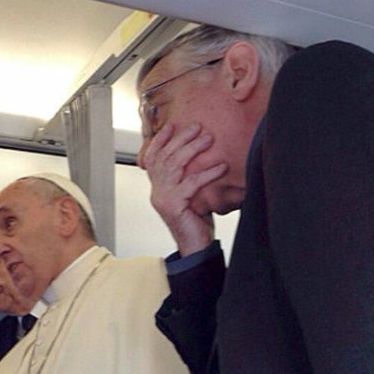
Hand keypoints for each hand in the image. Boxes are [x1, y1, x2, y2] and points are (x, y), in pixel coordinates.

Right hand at [138, 123, 227, 255]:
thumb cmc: (196, 222)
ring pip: (175, 165)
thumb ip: (188, 178)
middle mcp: (157, 191)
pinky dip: (207, 173)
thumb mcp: (190, 195)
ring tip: (208, 139)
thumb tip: (202, 154)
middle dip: (181, 139)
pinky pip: (191, 183)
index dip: (160, 140)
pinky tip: (220, 167)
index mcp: (158, 187)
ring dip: (192, 149)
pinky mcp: (174, 206)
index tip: (171, 125)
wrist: (195, 248)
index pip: (152, 158)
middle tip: (197, 127)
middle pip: (165, 157)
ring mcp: (163, 198)